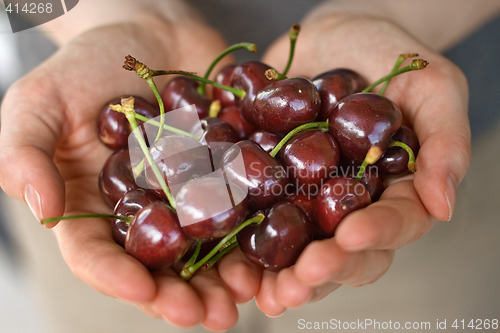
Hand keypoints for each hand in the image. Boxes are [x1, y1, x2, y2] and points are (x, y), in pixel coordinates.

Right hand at [0, 17, 256, 329]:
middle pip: (159, 265)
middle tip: (209, 317)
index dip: (117, 278)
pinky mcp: (223, 174)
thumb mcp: (39, 103)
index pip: (97, 255)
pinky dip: (254, 229)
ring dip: (226, 276)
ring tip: (247, 296)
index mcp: (92, 207)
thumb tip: (42, 208)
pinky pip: (240, 206)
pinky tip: (272, 247)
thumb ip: (25, 154)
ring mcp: (185, 195)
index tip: (144, 293)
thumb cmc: (84, 67)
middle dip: (183, 294)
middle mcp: (142, 211)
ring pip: (205, 246)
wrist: (147, 35)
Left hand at [250, 15, 470, 314]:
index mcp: (392, 189)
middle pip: (343, 252)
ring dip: (281, 275)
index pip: (393, 223)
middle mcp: (349, 204)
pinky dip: (243, 242)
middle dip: (322, 270)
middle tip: (299, 282)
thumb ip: (446, 142)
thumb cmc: (388, 54)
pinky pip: (256, 217)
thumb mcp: (431, 87)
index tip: (351, 237)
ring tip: (266, 291)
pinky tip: (229, 260)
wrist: (330, 36)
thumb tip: (444, 206)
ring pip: (298, 248)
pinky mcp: (269, 186)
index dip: (374, 235)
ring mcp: (307, 198)